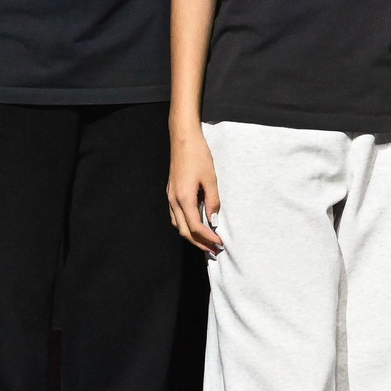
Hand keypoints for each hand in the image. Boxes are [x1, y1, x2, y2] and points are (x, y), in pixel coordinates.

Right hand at [166, 132, 223, 255]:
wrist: (183, 139)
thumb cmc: (198, 156)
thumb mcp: (210, 179)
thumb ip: (213, 201)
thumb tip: (213, 220)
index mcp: (184, 198)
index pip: (195, 227)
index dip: (207, 238)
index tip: (220, 244)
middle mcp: (174, 200)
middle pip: (184, 231)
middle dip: (199, 243)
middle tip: (214, 250)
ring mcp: (170, 197)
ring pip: (178, 225)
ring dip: (191, 236)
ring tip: (206, 242)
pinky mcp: (171, 192)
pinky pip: (176, 216)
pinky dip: (186, 225)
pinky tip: (196, 226)